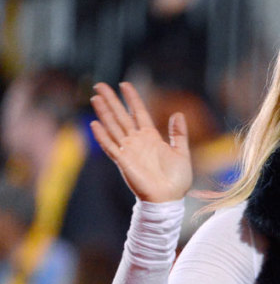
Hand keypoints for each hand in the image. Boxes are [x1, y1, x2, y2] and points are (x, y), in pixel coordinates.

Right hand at [90, 82, 192, 202]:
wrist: (169, 199)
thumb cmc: (176, 179)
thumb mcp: (182, 152)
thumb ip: (178, 133)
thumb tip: (177, 113)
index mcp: (151, 138)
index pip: (138, 113)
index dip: (132, 99)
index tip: (125, 84)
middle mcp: (137, 142)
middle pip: (121, 116)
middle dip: (111, 101)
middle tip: (100, 85)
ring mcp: (129, 151)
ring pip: (113, 128)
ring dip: (104, 113)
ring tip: (95, 98)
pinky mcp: (123, 162)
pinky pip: (110, 147)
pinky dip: (102, 136)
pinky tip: (94, 124)